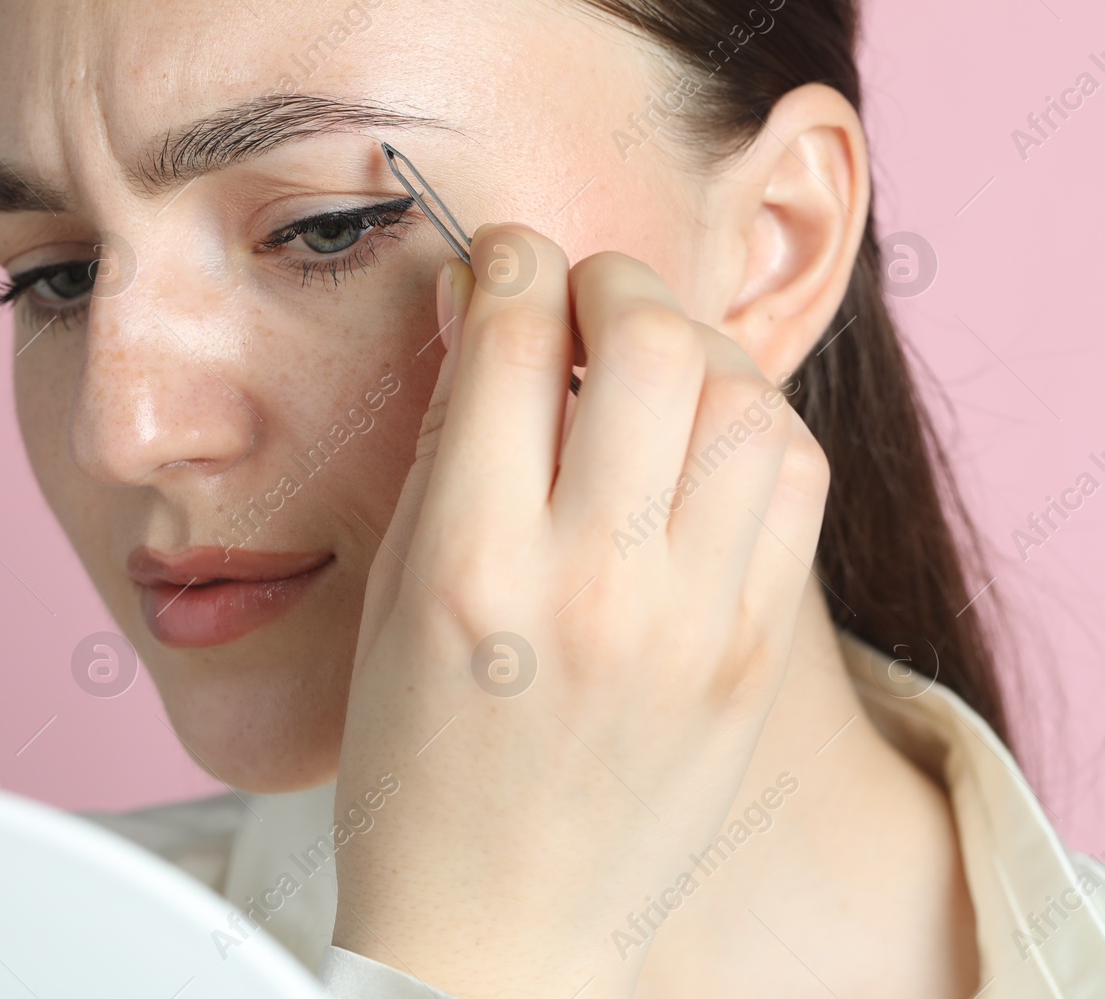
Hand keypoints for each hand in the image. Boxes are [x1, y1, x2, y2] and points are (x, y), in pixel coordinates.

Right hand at [330, 225, 829, 996]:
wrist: (498, 926)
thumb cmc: (415, 767)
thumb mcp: (393, 596)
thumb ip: (446, 445)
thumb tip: (483, 309)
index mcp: (469, 567)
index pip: (513, 338)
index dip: (511, 261)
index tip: (507, 261)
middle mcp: (593, 586)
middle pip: (650, 343)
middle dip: (614, 284)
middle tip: (583, 304)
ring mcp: (694, 625)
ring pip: (746, 399)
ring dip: (695, 352)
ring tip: (649, 374)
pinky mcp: (758, 656)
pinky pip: (794, 483)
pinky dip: (753, 428)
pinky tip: (702, 445)